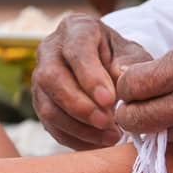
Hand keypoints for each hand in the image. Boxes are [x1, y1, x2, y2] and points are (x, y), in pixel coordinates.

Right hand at [32, 14, 151, 149]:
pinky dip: (75, 139)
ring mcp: (40, 78)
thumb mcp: (133, 55)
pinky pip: (51, 126)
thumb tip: (122, 79)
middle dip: (81, 107)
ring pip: (48, 107)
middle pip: (53, 79)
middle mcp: (50, 50)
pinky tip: (99, 143)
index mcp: (76, 29)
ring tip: (111, 137)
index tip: (109, 100)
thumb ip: (131, 65)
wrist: (106, 66)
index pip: (76, 52)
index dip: (90, 78)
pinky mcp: (41, 103)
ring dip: (80, 128)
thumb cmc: (120, 58)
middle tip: (109, 123)